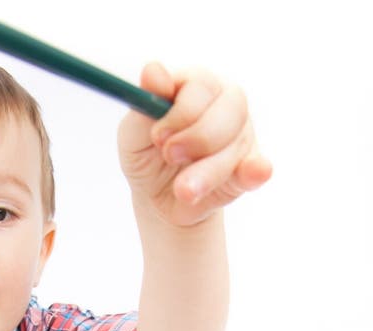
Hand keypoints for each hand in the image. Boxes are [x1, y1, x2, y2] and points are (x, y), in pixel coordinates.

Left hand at [118, 62, 271, 226]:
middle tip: (170, 156)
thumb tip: (152, 71)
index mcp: (196, 86)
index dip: (182, 113)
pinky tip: (255, 172)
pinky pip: (258, 167)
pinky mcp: (248, 169)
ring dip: (207, 172)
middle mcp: (225, 104)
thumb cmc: (145, 156)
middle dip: (198, 138)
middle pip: (230, 108)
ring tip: (182, 190)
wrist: (156, 199)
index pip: (202, 86)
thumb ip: (143, 103)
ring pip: (236, 145)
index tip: (158, 137)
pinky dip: (256, 170)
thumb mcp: (133, 132)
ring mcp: (241, 135)